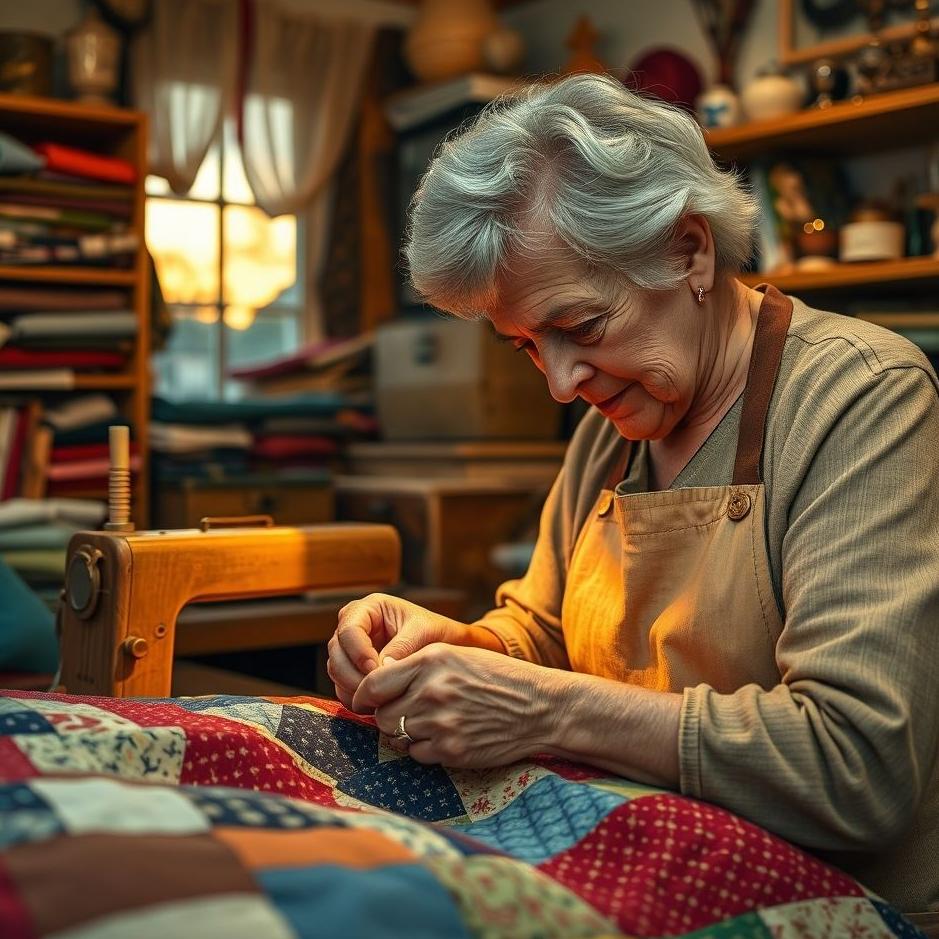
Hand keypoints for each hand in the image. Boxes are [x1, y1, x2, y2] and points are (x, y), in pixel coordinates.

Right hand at [326, 594, 470, 712]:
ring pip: (336, 670)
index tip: (374, 669)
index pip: (349, 629)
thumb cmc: (434, 631)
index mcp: (369, 608)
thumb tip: (382, 668)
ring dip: (352, 688)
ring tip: (377, 700)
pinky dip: (354, 697)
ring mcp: (351, 649)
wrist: (444, 647)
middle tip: (374, 691)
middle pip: (336, 651)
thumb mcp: (422, 631)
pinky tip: (374, 705)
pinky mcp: (353, 670)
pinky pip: (342, 685)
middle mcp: (354, 626)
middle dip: (352, 674)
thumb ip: (401, 647)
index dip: (358, 652)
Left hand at [352, 643, 559, 767]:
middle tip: (408, 712)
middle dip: (388, 715)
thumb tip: (375, 684)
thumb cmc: (497, 677)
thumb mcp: (455, 655)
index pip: (373, 683)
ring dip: (405, 733)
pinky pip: (416, 754)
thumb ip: (415, 666)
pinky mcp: (451, 751)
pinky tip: (445, 736)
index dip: (363, 695)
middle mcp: (432, 691)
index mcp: (430, 661)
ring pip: (396, 736)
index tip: (364, 701)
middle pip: (381, 714)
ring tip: (430, 723)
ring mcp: (441, 723)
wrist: (539, 706)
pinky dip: (424, 749)